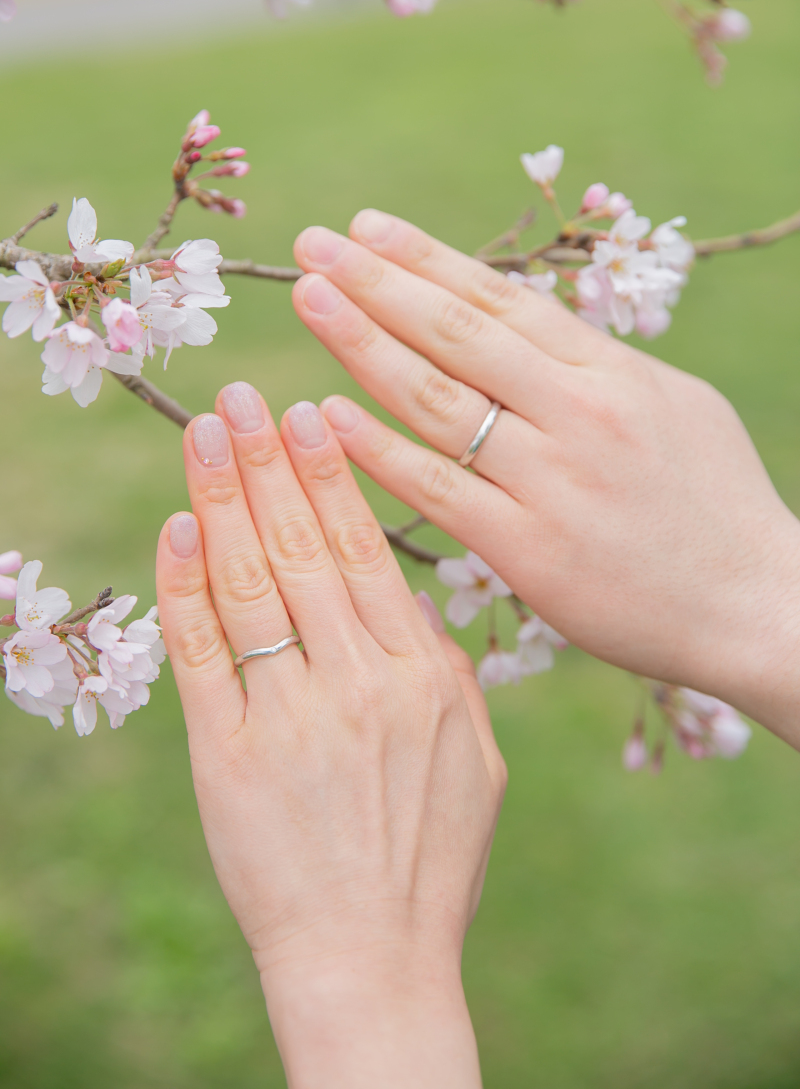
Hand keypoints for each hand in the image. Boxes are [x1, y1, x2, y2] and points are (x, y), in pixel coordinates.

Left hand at [155, 383, 505, 1088]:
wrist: (374, 961)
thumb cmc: (429, 862)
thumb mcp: (474, 762)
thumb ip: (448, 676)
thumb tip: (412, 610)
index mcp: (424, 676)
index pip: (367, 551)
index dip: (331, 477)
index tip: (309, 415)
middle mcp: (360, 684)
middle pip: (305, 548)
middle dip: (270, 462)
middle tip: (244, 396)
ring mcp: (290, 718)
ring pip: (252, 583)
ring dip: (224, 499)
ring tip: (207, 433)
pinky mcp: (227, 758)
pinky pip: (201, 655)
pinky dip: (184, 587)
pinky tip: (178, 528)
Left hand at [291, 214, 799, 748]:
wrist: (754, 604)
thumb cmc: (717, 501)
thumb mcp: (674, 406)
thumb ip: (596, 367)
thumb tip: (527, 331)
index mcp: (613, 373)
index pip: (503, 299)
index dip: (428, 259)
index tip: (368, 228)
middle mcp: (579, 414)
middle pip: (458, 334)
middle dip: (378, 282)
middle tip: (313, 245)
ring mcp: (552, 482)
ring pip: (439, 400)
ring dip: (363, 344)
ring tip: (309, 300)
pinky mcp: (530, 551)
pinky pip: (438, 491)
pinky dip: (378, 451)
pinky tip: (325, 417)